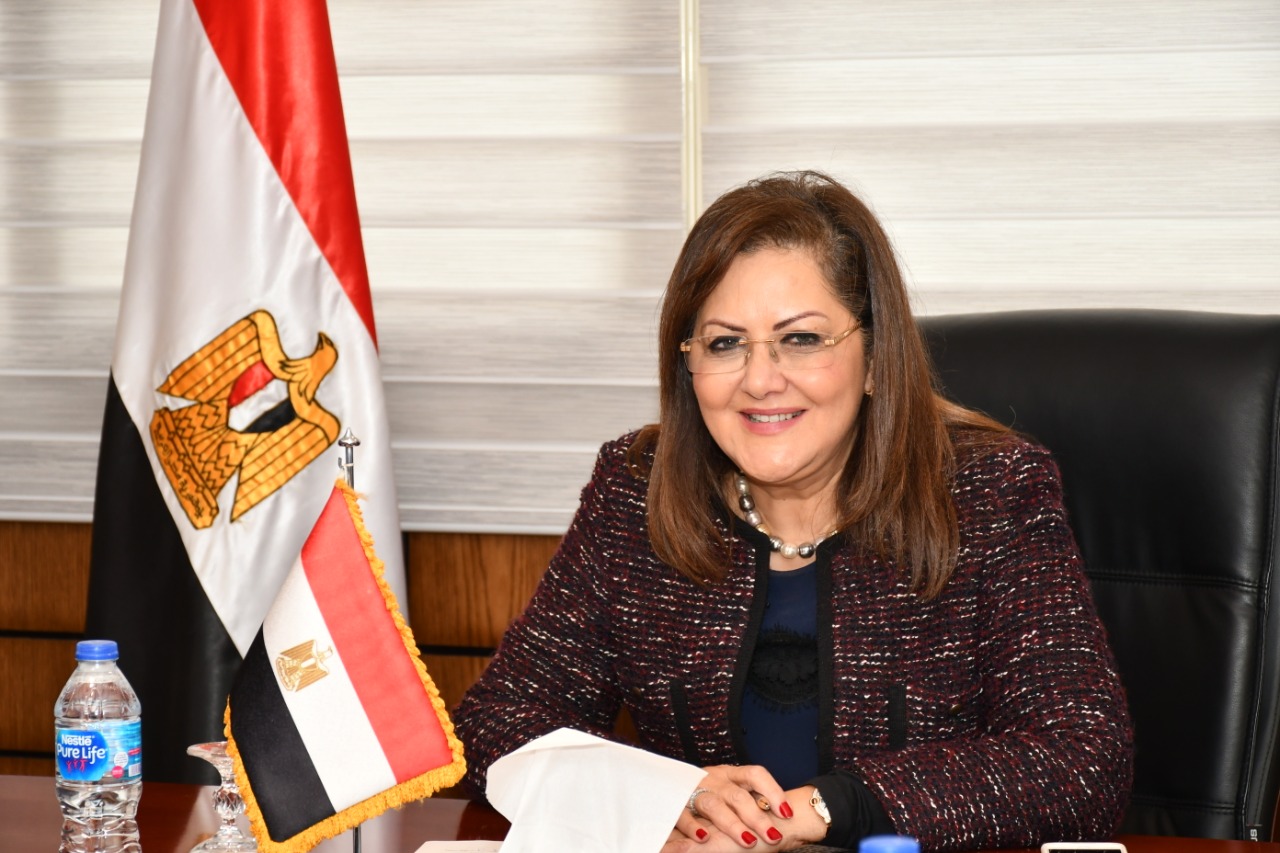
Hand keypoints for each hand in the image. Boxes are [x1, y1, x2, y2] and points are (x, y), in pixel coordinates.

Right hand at [660, 782, 828, 851]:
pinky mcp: (675, 802)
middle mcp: (714, 779)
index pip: (755, 774)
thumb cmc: (707, 793)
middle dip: (756, 817)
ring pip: (713, 805)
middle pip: (738, 795)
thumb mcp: (726, 789)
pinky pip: (683, 814)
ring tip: (748, 841)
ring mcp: (694, 790)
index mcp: (730, 774)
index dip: (773, 791)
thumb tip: (781, 815)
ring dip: (732, 824)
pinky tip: (704, 838)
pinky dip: (693, 826)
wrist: (663, 782)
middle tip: (773, 836)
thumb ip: (746, 800)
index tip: (787, 813)